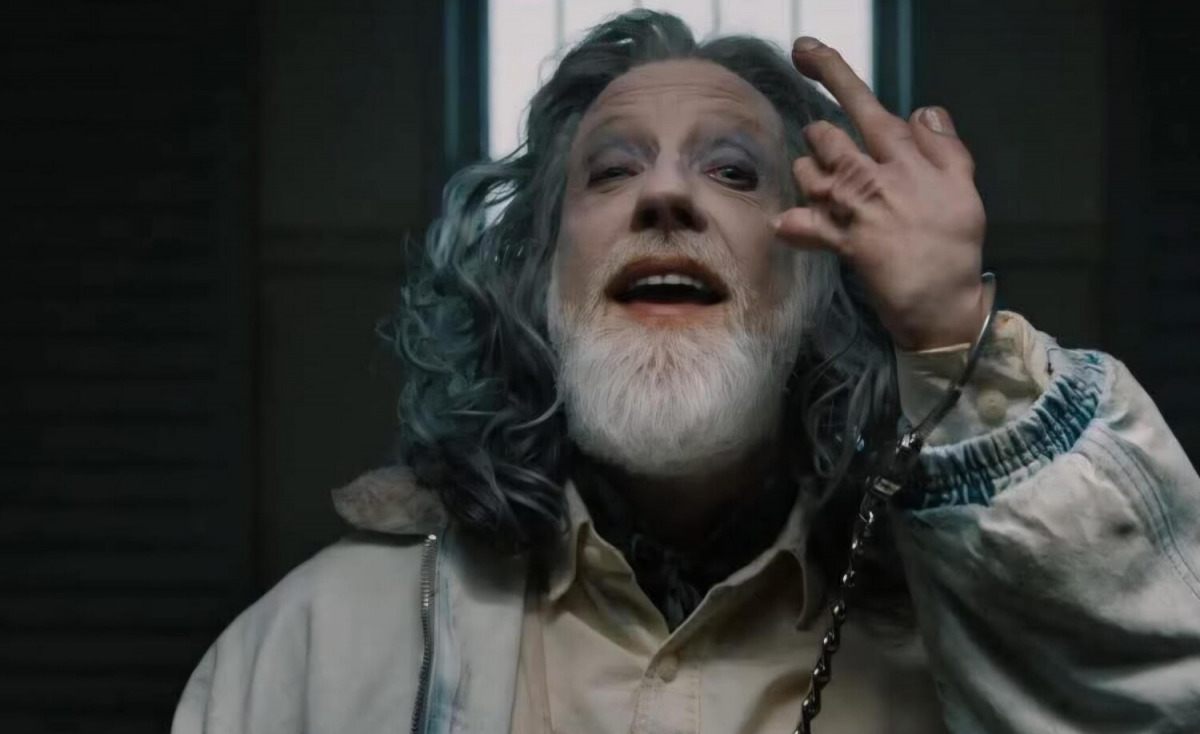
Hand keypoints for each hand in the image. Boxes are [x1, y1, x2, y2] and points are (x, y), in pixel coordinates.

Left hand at [775, 37, 987, 351]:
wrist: (944, 301)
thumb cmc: (955, 245)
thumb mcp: (964, 185)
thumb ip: (942, 144)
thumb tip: (923, 110)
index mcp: (905, 157)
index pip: (863, 103)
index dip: (831, 72)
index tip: (805, 51)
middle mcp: (874, 176)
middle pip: (825, 136)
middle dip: (820, 140)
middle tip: (830, 155)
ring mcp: (854, 209)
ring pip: (809, 173)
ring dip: (808, 175)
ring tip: (824, 188)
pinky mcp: (841, 242)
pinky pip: (802, 224)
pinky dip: (793, 223)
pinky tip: (791, 225)